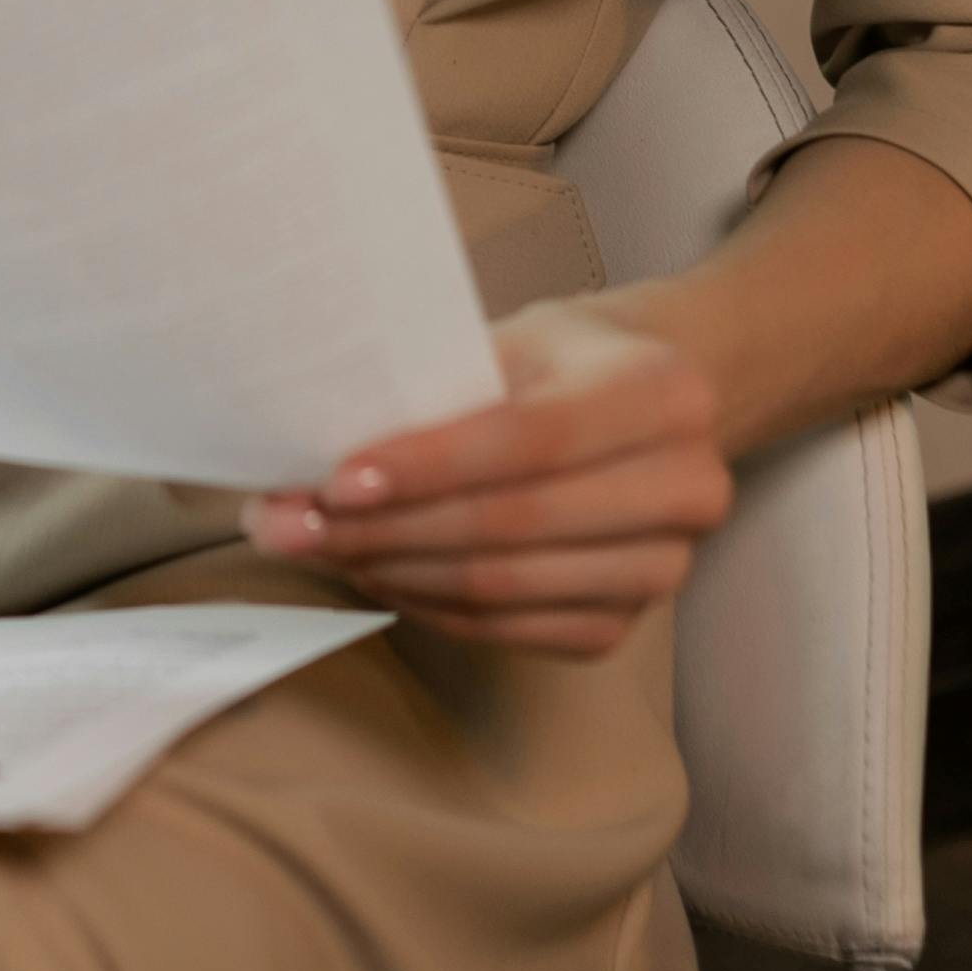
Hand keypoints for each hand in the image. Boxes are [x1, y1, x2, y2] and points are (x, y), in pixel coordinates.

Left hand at [241, 304, 733, 658]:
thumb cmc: (565, 363)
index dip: (428, 466)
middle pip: (511, 523)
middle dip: (383, 528)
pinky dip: (427, 604)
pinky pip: (507, 629)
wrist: (652, 405)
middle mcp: (684, 486)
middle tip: (287, 521)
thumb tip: (315, 436)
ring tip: (313, 544)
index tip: (334, 479)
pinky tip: (373, 573)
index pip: (531, 439)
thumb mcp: (516, 341)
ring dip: (391, 571)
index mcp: (662, 394)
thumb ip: (440, 385)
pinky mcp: (624, 623)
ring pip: (501, 586)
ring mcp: (662, 568)